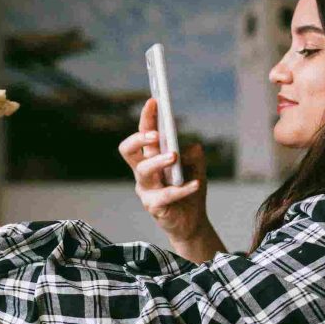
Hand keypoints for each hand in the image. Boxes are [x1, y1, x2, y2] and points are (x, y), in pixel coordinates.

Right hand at [118, 98, 208, 243]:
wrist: (192, 222)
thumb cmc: (189, 190)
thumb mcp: (196, 167)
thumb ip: (193, 154)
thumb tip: (189, 146)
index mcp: (151, 158)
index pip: (143, 135)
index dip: (146, 118)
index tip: (154, 101)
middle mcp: (143, 172)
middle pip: (128, 150)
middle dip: (139, 138)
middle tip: (156, 134)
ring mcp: (146, 189)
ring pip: (143, 171)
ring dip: (158, 161)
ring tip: (174, 156)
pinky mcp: (153, 206)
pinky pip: (165, 195)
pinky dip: (182, 188)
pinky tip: (195, 183)